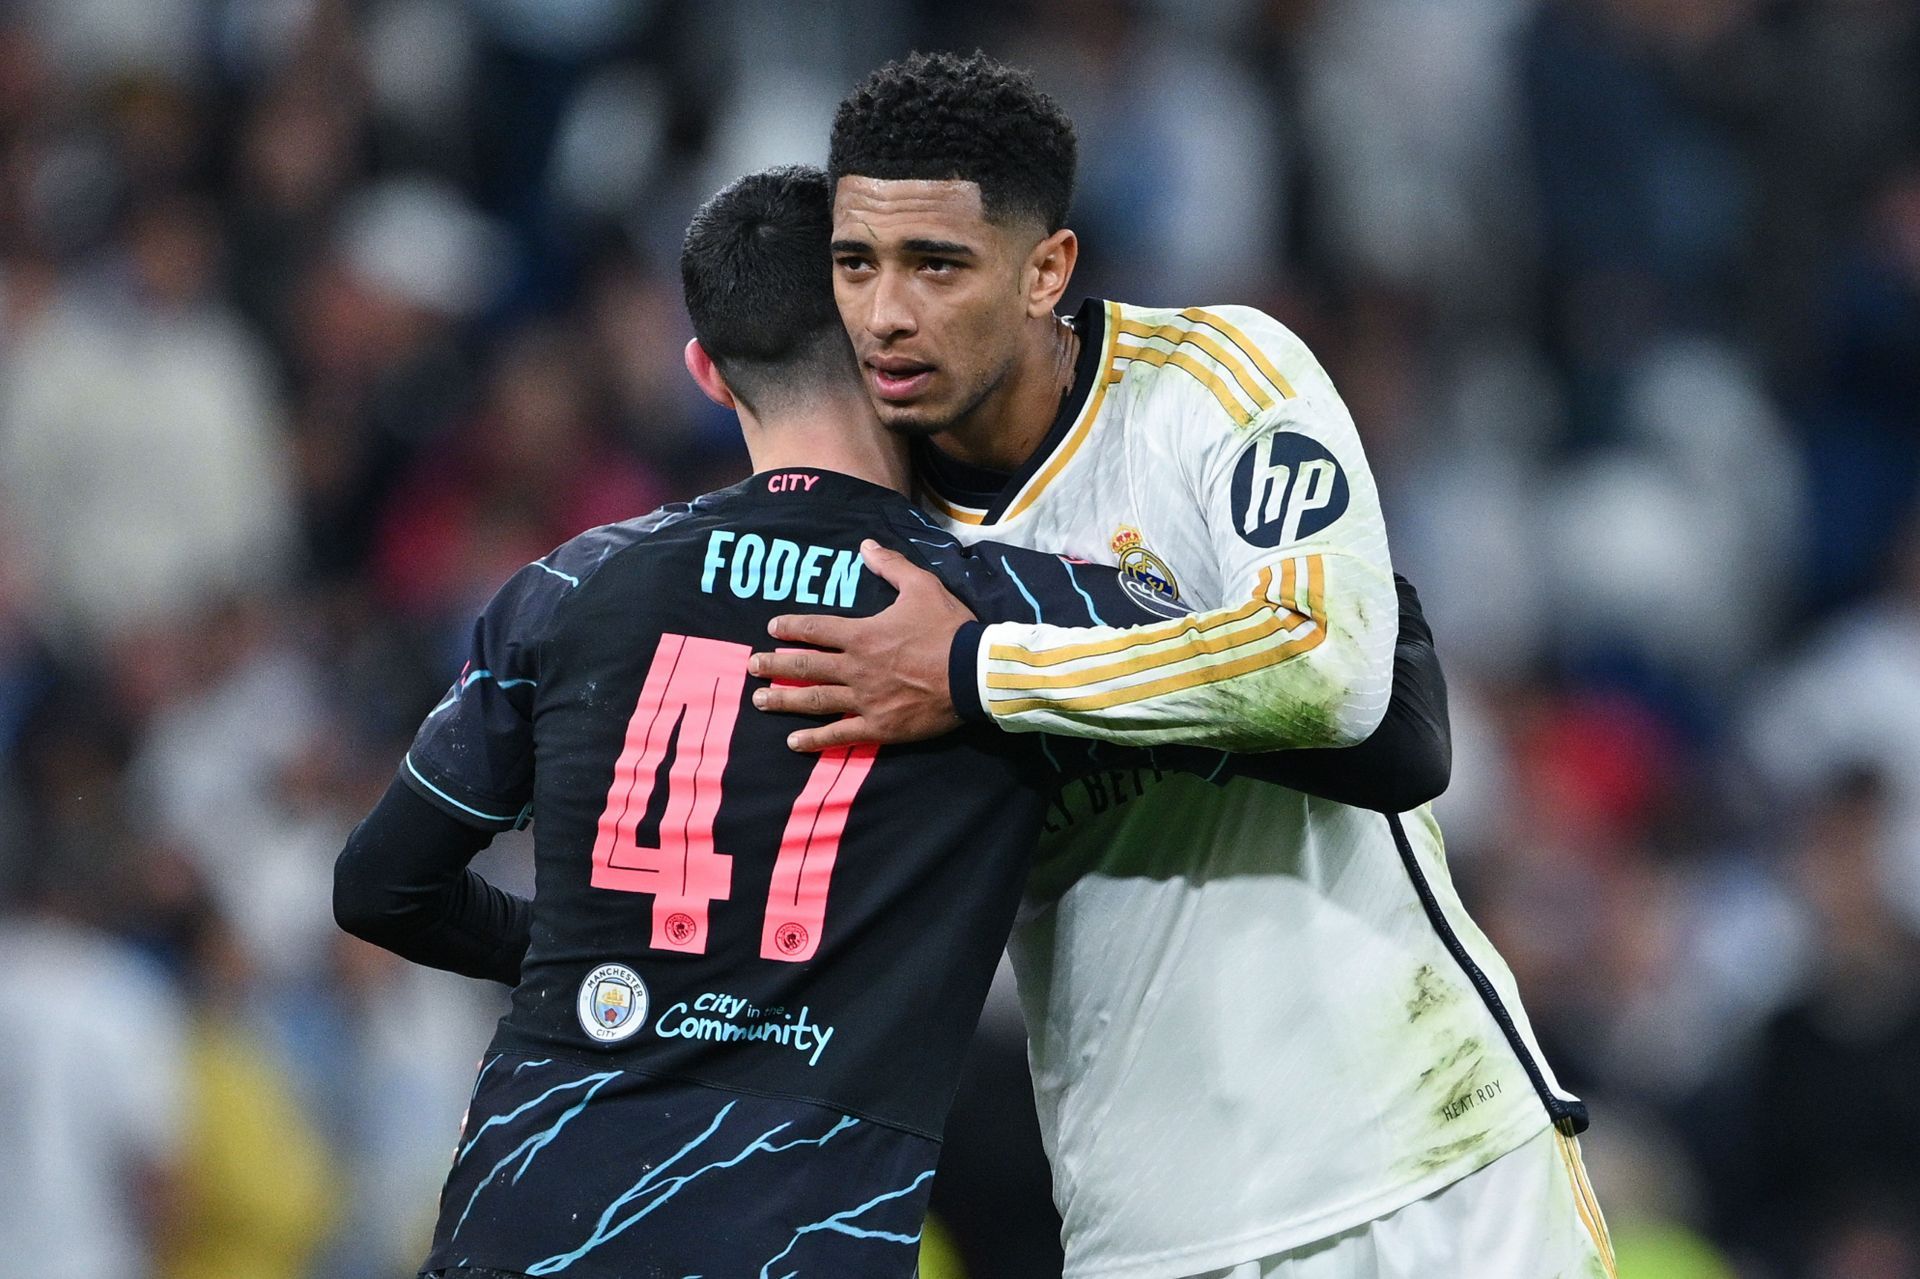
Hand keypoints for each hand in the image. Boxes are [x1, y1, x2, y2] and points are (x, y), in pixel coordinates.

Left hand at [748, 540, 974, 750]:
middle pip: (806, 666)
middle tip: (752, 666)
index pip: (816, 629)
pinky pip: (840, 734)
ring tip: (760, 700)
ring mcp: (864, 700)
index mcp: (862, 635)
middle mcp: (855, 668)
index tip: (772, 629)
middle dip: (775, 665)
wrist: (974, 674)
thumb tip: (865, 546)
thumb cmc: (948, 629)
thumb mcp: (922, 587)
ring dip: (784, 699)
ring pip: (814, 700)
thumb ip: (891, 567)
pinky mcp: (879, 726)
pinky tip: (794, 742)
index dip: (791, 628)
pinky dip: (815, 739)